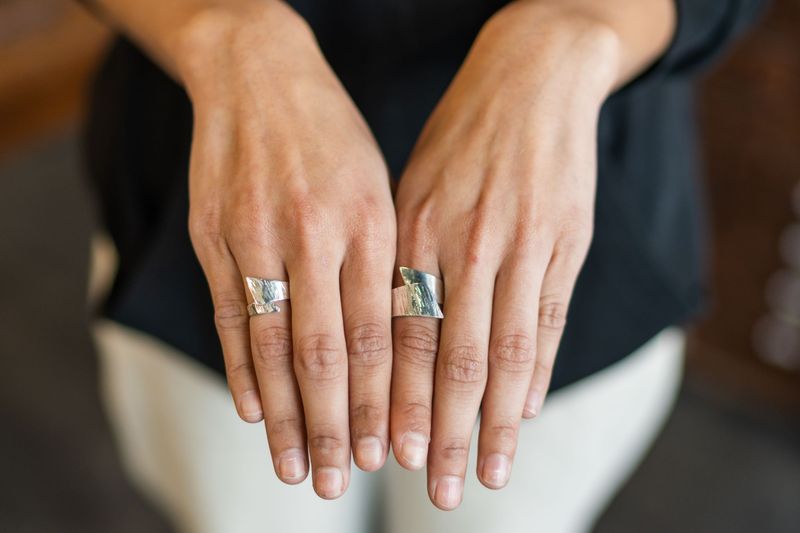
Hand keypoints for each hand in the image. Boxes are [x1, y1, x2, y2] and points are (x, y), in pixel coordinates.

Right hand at [179, 2, 394, 497]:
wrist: (257, 75)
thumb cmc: (333, 137)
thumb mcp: (380, 187)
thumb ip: (386, 264)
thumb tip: (397, 347)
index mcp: (369, 222)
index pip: (378, 333)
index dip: (383, 399)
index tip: (389, 452)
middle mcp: (313, 234)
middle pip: (326, 352)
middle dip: (335, 426)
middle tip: (338, 483)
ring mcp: (257, 236)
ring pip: (273, 345)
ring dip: (285, 415)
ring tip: (294, 468)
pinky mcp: (214, 237)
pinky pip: (228, 316)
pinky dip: (242, 368)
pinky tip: (255, 411)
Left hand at [390, 5, 621, 508]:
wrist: (531, 76)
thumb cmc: (460, 139)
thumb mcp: (412, 188)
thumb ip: (406, 263)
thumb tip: (402, 345)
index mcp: (416, 231)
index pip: (403, 337)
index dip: (397, 403)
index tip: (389, 456)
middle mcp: (466, 244)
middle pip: (452, 358)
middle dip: (442, 432)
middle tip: (435, 490)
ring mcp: (522, 244)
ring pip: (504, 351)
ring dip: (493, 420)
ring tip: (486, 474)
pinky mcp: (566, 242)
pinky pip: (549, 319)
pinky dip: (537, 372)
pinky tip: (524, 413)